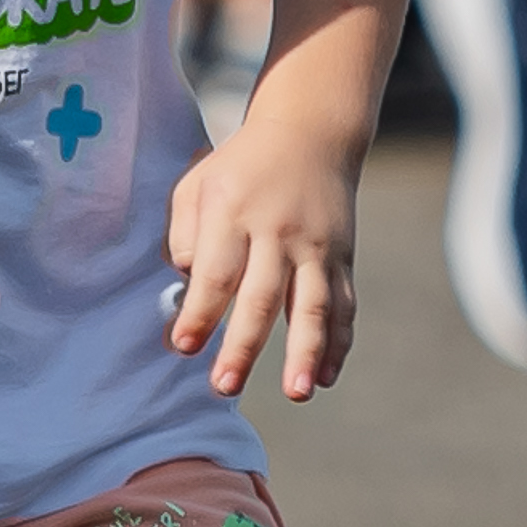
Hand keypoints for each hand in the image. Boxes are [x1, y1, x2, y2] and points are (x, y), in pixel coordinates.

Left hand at [159, 103, 364, 397]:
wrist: (310, 133)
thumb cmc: (239, 167)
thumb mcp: (196, 184)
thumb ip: (183, 234)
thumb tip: (186, 284)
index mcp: (233, 211)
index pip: (216, 270)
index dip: (199, 311)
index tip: (183, 346)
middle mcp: (278, 230)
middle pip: (262, 295)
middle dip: (244, 346)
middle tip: (224, 386)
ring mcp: (317, 245)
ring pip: (313, 305)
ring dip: (305, 352)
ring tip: (295, 393)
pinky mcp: (343, 257)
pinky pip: (343, 305)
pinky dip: (337, 343)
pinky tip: (325, 377)